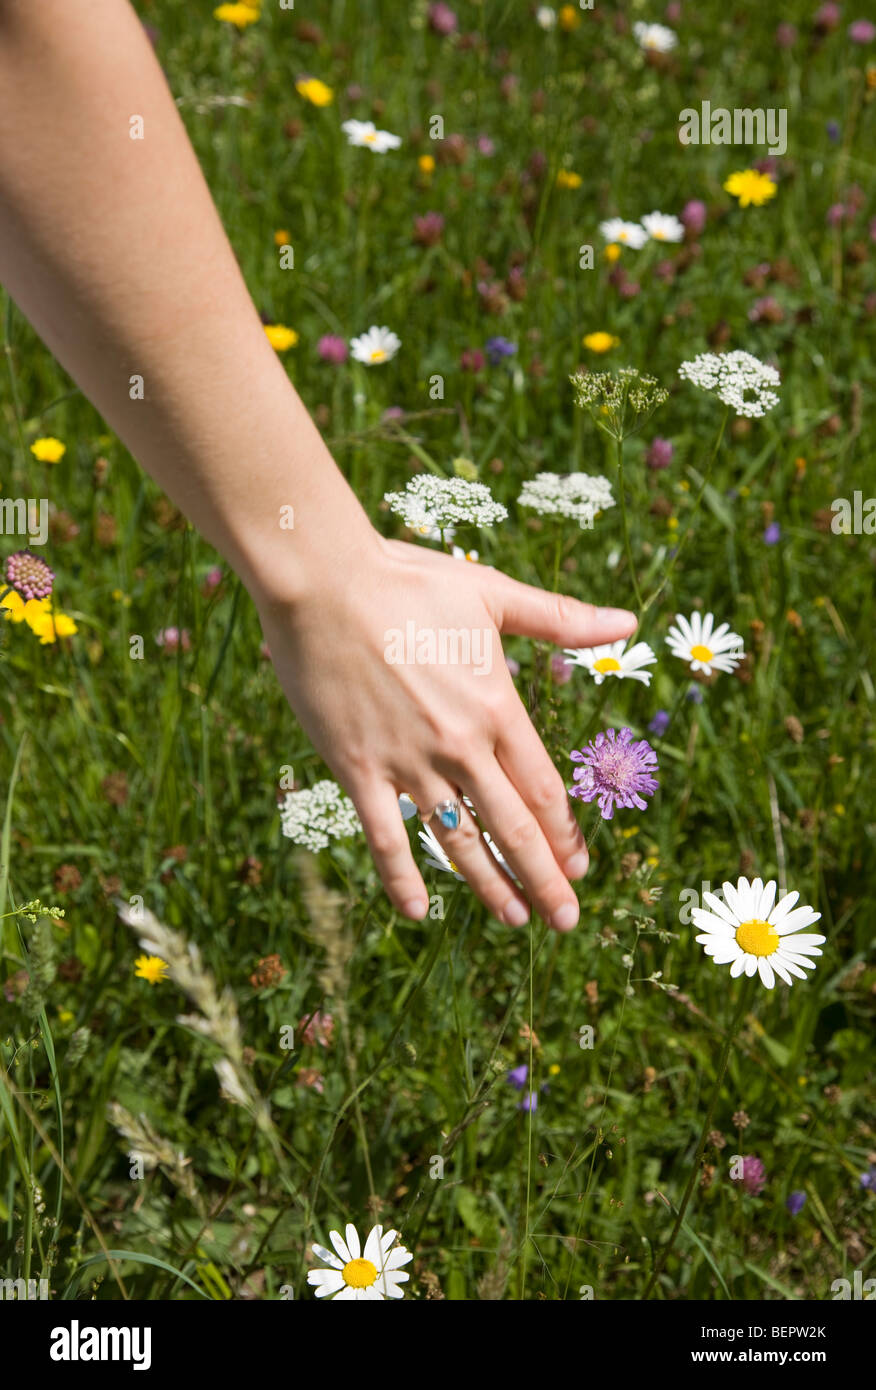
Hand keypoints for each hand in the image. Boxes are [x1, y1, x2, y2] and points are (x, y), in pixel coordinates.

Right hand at [257, 535, 636, 930]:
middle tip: (565, 919)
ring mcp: (409, 762)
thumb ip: (561, 618)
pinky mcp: (358, 768)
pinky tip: (418, 913)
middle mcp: (461, 745)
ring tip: (515, 920)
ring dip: (490, 886)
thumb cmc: (407, 580)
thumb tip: (627, 620)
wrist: (323, 582)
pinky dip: (401, 878)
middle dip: (545, 879)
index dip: (567, 835)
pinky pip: (384, 837)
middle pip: (514, 828)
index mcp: (498, 707)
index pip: (544, 790)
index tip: (582, 866)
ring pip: (459, 841)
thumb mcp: (493, 593)